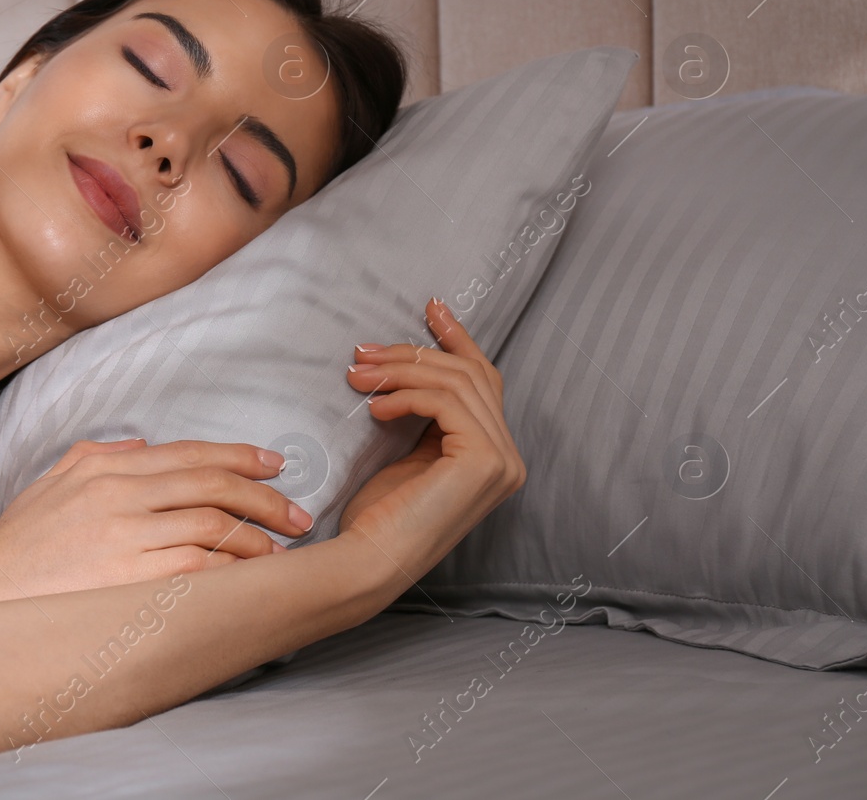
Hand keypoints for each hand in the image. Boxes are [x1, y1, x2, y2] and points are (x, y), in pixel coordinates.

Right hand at [0, 438, 314, 603]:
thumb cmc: (18, 545)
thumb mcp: (52, 482)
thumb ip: (98, 455)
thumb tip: (142, 444)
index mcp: (106, 467)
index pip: (189, 453)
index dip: (240, 456)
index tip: (274, 466)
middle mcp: (120, 493)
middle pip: (212, 484)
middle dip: (264, 498)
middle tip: (297, 513)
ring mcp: (126, 535)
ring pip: (214, 525)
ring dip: (256, 538)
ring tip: (280, 550)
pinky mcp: (130, 578)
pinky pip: (199, 567)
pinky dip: (233, 568)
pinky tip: (250, 576)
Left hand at [337, 298, 524, 578]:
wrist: (369, 559)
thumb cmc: (378, 514)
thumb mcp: (406, 450)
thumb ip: (424, 415)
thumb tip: (408, 362)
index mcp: (494, 453)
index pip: (483, 380)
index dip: (458, 338)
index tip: (430, 307)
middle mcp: (509, 457)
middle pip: (469, 375)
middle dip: (413, 353)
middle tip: (362, 351)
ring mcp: (503, 461)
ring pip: (456, 383)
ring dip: (401, 369)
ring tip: (356, 373)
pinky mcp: (485, 461)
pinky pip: (446, 402)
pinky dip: (406, 394)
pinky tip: (374, 405)